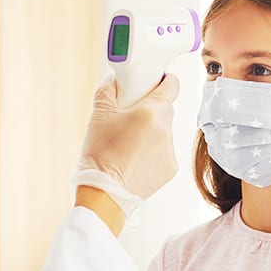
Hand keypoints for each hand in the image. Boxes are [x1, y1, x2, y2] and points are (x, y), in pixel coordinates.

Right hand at [72, 74, 179, 217]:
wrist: (103, 190)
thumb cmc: (100, 154)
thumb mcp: (98, 115)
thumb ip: (107, 90)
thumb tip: (112, 80)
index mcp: (151, 111)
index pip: (171, 86)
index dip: (166, 80)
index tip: (160, 81)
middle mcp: (166, 129)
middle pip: (165, 110)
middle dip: (151, 110)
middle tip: (132, 116)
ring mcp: (170, 150)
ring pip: (164, 132)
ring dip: (152, 133)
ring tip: (129, 144)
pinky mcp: (170, 168)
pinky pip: (164, 153)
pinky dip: (153, 153)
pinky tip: (135, 159)